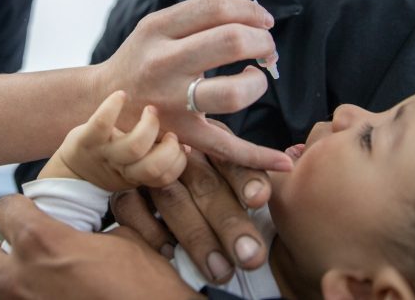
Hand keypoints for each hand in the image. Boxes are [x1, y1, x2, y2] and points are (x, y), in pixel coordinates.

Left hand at [0, 194, 200, 299]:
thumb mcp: (131, 240)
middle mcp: (21, 280)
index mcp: (44, 244)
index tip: (26, 217)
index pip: (3, 209)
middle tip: (14, 256)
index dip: (17, 211)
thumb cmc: (150, 290)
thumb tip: (102, 213)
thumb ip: (101, 224)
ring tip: (16, 288)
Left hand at [40, 91, 186, 190]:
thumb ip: (161, 156)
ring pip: (133, 148)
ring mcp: (104, 153)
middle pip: (152, 167)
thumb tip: (189, 143)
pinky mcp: (85, 139)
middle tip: (169, 131)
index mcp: (137, 176)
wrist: (74, 169)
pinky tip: (121, 95)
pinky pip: (100, 123)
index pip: (165, 177)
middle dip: (168, 148)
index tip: (181, 145)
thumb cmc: (115, 161)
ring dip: (148, 126)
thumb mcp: (138, 166)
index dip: (178, 161)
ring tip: (151, 111)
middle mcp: (122, 169)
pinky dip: (112, 107)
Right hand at [98, 0, 290, 170]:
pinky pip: (227, 148)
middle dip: (262, 43)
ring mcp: (171, 102)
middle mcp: (162, 63)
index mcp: (156, 30)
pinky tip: (283, 159)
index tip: (263, 21)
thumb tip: (255, 14)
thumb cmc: (139, 61)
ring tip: (255, 79)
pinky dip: (259, 156)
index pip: (215, 7)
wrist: (99, 104)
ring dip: (258, 84)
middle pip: (231, 41)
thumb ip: (197, 18)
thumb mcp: (154, 28)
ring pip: (233, 92)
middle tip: (265, 50)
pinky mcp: (180, 135)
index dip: (250, 11)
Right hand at [112, 142, 272, 283]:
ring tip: (221, 271)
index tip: (260, 198)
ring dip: (197, 237)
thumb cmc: (200, 175)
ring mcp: (149, 170)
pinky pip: (131, 208)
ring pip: (172, 200)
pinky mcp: (124, 188)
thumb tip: (290, 163)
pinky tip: (170, 254)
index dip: (246, 177)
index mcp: (211, 143)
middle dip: (229, 222)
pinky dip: (150, 231)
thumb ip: (253, 174)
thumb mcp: (227, 167)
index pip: (230, 158)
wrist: (136, 157)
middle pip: (205, 185)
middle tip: (250, 257)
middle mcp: (181, 152)